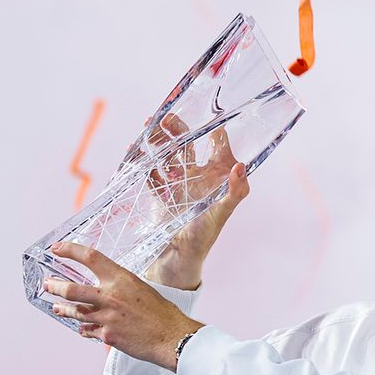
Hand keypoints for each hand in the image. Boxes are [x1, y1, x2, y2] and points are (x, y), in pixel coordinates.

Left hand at [46, 241, 203, 370]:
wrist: (172, 336)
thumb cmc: (163, 313)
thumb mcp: (143, 288)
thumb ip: (122, 286)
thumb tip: (109, 286)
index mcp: (122, 279)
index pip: (91, 257)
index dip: (70, 250)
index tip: (57, 248)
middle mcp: (111, 296)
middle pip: (71, 289)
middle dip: (55, 286)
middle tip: (48, 283)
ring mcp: (106, 317)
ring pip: (75, 311)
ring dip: (63, 308)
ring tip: (57, 307)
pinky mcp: (107, 335)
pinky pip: (87, 330)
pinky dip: (83, 328)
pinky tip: (82, 327)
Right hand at [143, 113, 249, 289]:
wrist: (179, 259)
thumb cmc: (205, 237)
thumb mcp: (222, 213)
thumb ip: (235, 192)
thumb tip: (240, 167)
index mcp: (216, 178)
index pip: (218, 147)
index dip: (215, 130)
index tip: (208, 115)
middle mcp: (197, 178)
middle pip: (187, 145)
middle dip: (177, 129)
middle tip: (166, 118)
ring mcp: (177, 185)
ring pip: (167, 155)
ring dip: (157, 141)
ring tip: (147, 127)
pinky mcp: (160, 195)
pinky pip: (150, 172)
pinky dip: (142, 161)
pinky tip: (134, 148)